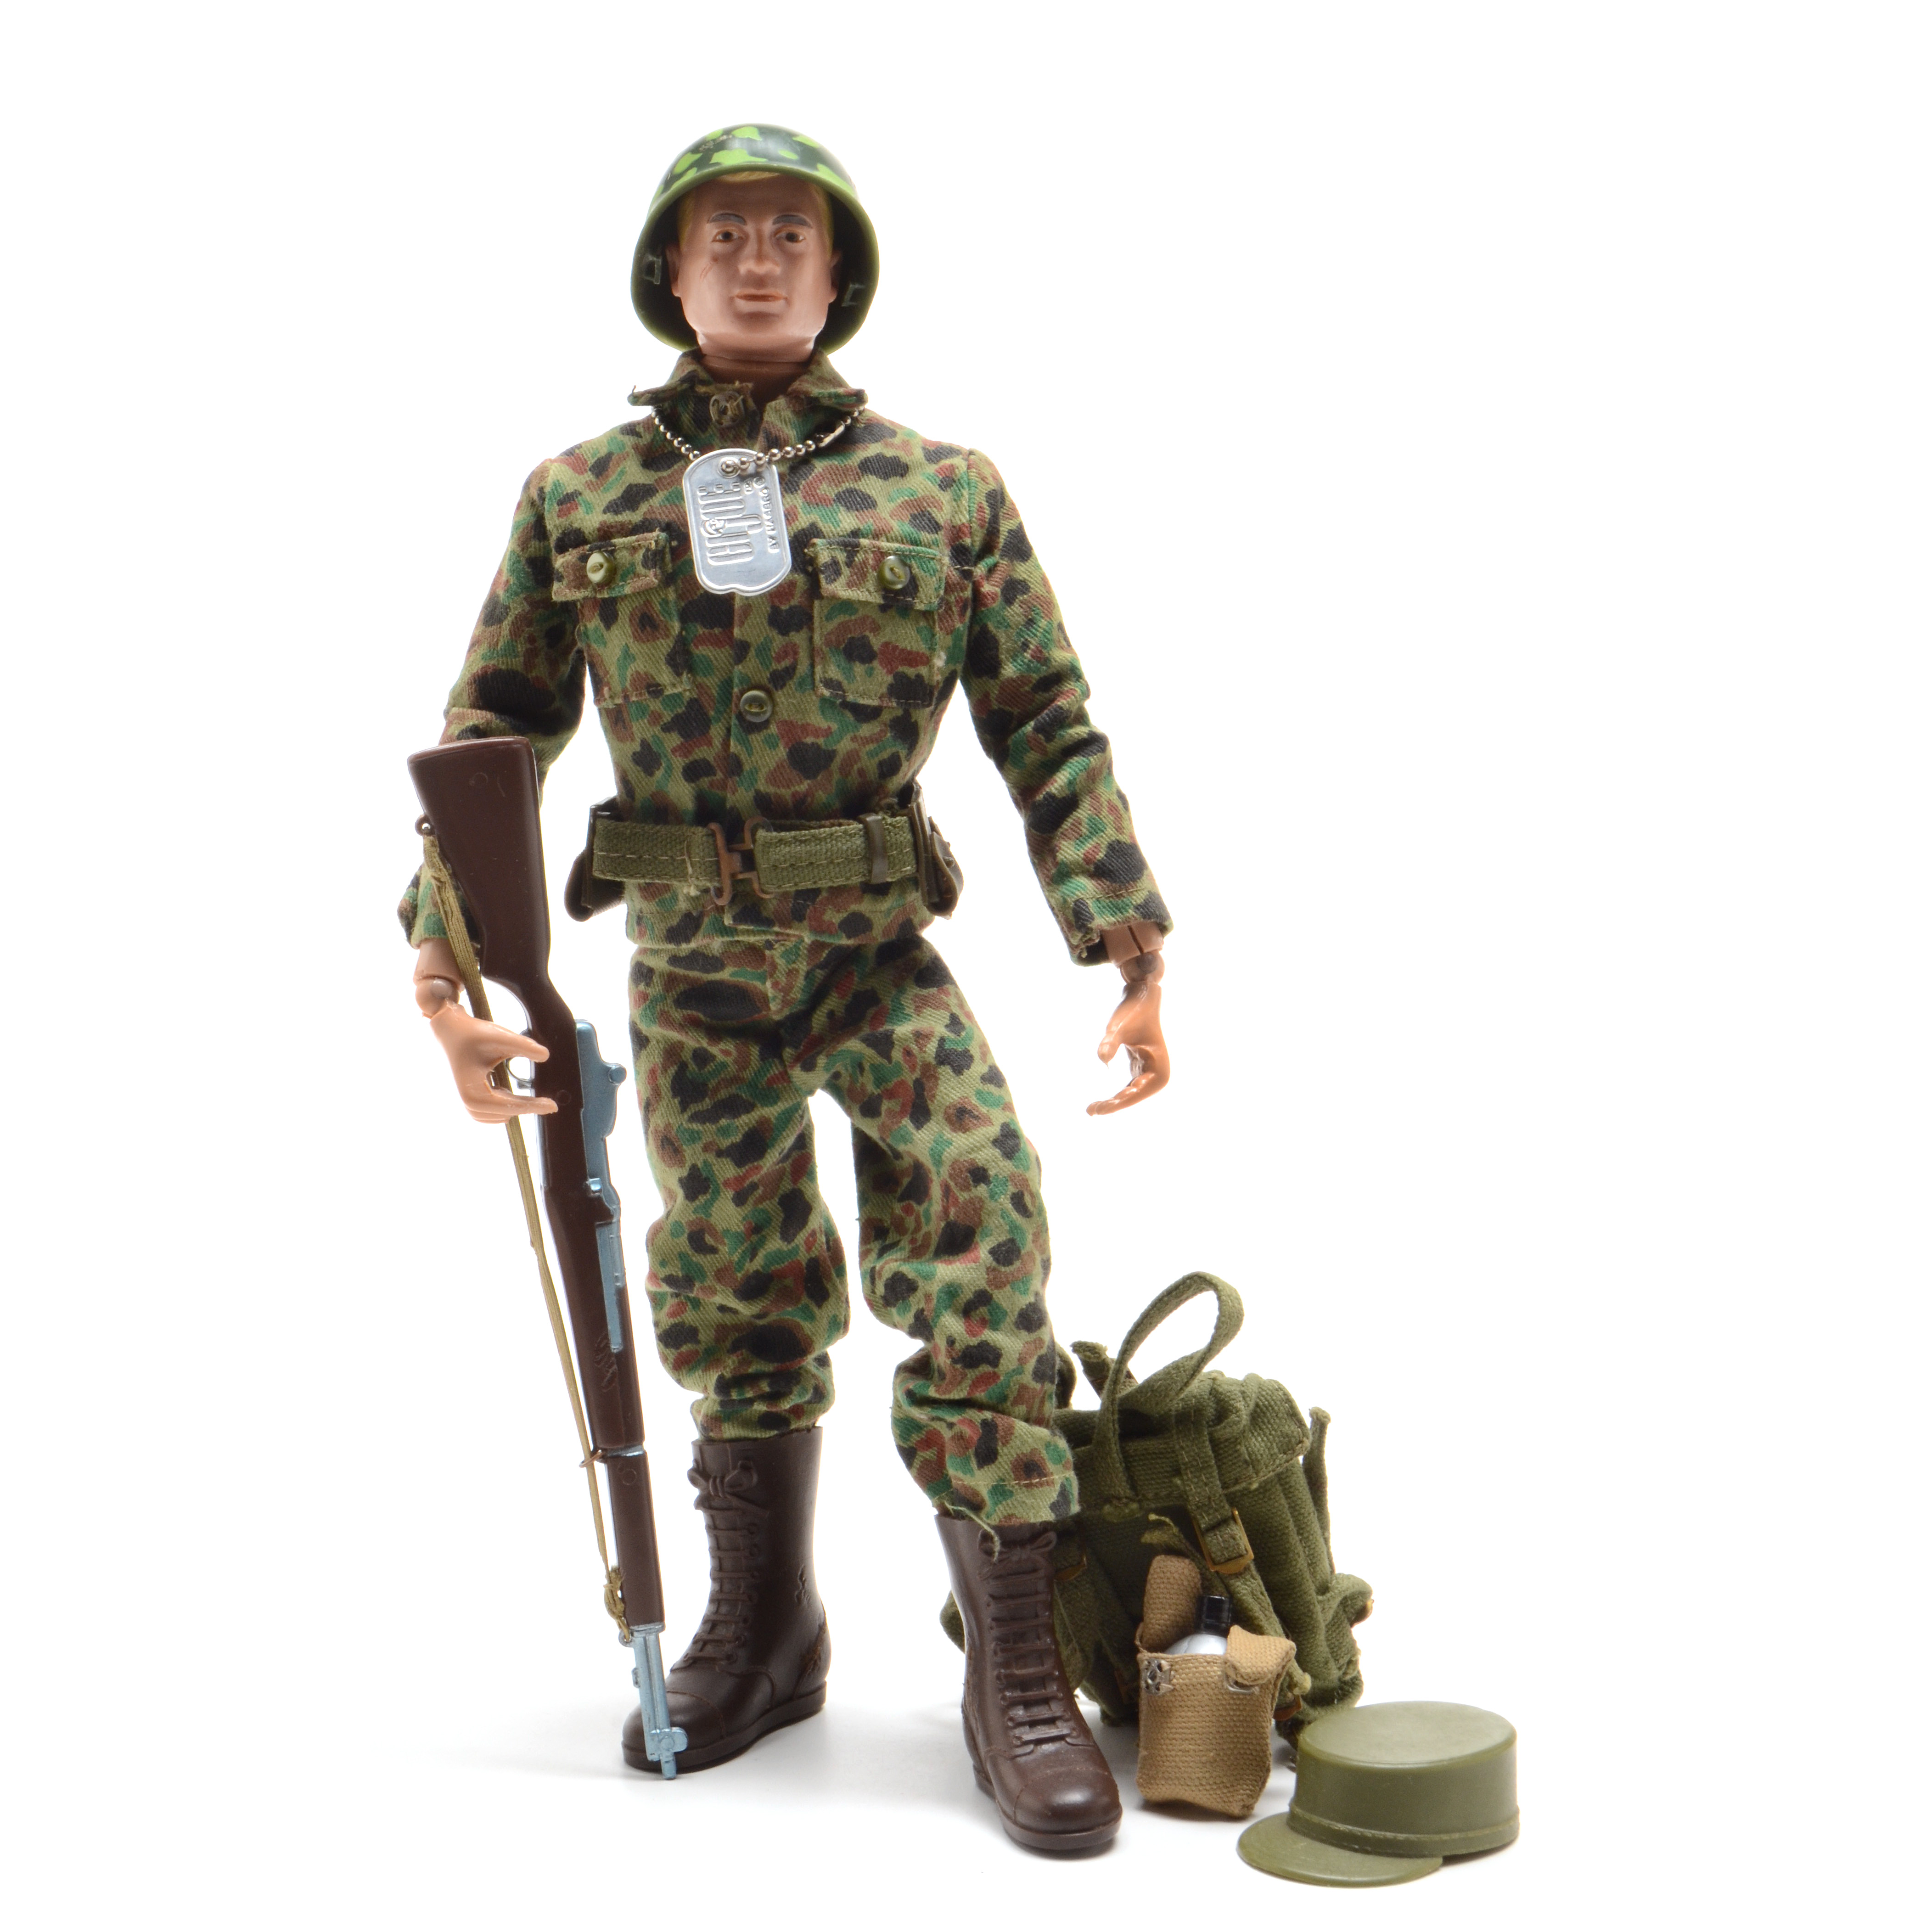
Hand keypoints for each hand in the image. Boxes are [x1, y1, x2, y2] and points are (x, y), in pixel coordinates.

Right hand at [415, 938, 556, 1123]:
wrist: (450, 1030)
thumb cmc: (472, 1034)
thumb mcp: (500, 1037)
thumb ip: (524, 1046)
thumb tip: (545, 1056)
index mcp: (473, 1093)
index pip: (509, 1106)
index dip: (533, 1106)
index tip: (553, 1106)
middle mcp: (467, 1101)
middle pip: (503, 1114)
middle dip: (523, 1107)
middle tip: (547, 1102)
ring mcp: (466, 1100)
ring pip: (495, 1116)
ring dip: (512, 1108)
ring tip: (529, 1098)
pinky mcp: (468, 1096)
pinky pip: (488, 1112)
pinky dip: (502, 1107)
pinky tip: (509, 1093)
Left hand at [1088, 977, 1168, 1115]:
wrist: (1140, 996)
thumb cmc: (1133, 1011)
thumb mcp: (1120, 1026)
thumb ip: (1111, 1042)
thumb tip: (1102, 1058)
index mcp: (1160, 1072)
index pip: (1135, 1094)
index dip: (1118, 1103)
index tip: (1100, 1109)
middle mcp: (1157, 1077)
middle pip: (1132, 1097)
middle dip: (1113, 1105)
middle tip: (1090, 1111)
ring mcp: (1149, 1074)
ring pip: (1129, 1094)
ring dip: (1113, 1102)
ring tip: (1091, 1109)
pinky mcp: (1140, 1069)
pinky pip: (1127, 1087)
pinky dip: (1115, 1094)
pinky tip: (1101, 1101)